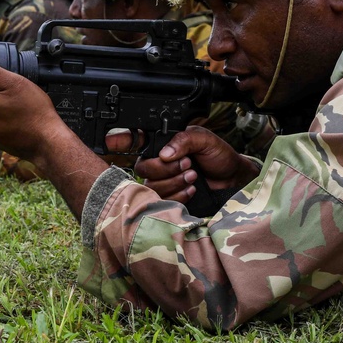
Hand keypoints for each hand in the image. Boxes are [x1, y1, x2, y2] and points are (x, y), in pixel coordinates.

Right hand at [130, 126, 259, 203]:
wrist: (233, 180)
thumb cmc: (219, 156)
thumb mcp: (204, 140)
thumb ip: (184, 140)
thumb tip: (164, 154)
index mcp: (162, 143)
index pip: (135, 140)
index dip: (119, 140)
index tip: (109, 143)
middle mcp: (157, 162)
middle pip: (142, 168)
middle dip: (165, 168)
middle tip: (188, 164)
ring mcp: (161, 182)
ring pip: (151, 186)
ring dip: (174, 182)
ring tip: (193, 176)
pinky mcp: (168, 200)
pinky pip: (161, 202)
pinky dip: (177, 196)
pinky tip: (191, 189)